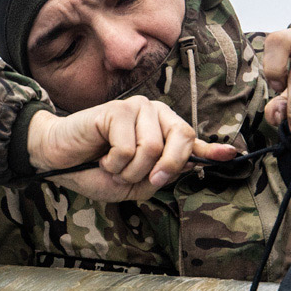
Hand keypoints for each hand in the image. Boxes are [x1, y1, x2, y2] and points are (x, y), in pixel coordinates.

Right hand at [26, 97, 237, 201]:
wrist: (59, 160)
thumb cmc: (97, 170)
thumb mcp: (137, 182)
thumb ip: (164, 174)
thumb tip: (194, 165)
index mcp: (163, 130)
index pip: (192, 139)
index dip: (212, 149)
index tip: (231, 155)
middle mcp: (154, 114)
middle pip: (182, 139)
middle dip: (167, 167)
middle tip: (147, 179)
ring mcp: (136, 108)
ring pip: (152, 149)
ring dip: (130, 170)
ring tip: (113, 165)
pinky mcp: (116, 110)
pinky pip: (128, 148)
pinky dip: (114, 163)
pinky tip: (102, 156)